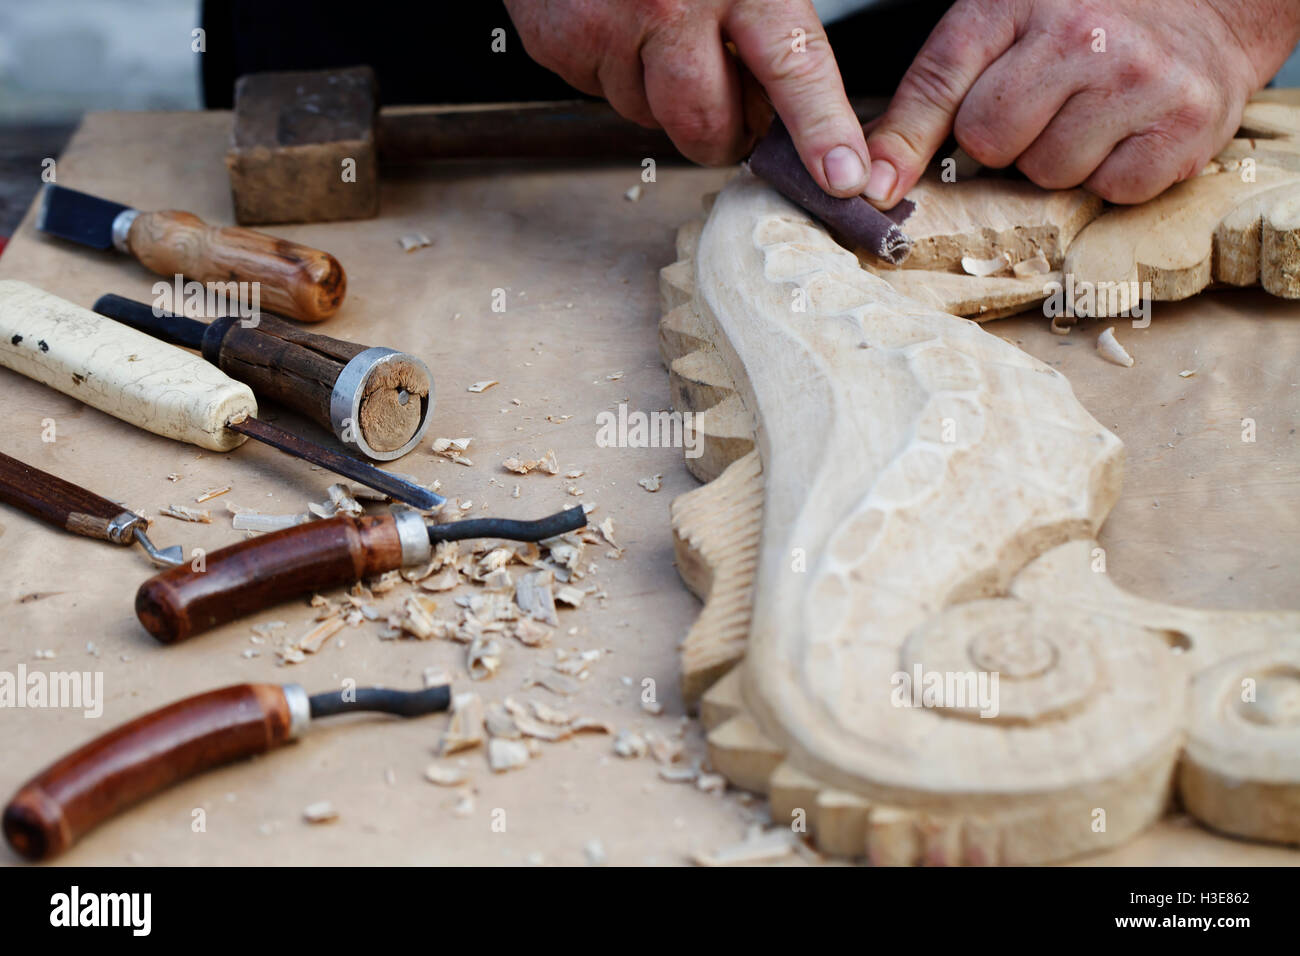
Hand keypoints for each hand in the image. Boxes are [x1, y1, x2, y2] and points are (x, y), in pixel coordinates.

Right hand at [503, 0, 870, 195]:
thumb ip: (771, 18)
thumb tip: (788, 108)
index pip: (793, 66)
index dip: (821, 129)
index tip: (842, 176)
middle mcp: (671, 5)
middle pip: (708, 125)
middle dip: (722, 134)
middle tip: (731, 108)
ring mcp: (608, 30)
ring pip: (649, 116)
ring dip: (662, 96)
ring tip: (661, 33)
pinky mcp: (561, 45)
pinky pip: (601, 94)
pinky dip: (615, 73)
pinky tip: (618, 25)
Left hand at [864, 0, 1299, 205]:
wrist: (1211, 3)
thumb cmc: (1090, 19)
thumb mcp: (1003, 24)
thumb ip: (934, 95)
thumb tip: (874, 184)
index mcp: (1019, 2)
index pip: (939, 83)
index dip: (903, 145)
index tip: (874, 191)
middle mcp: (1082, 35)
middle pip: (991, 143)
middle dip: (1005, 141)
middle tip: (1042, 107)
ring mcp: (1138, 80)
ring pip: (1049, 173)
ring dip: (1060, 160)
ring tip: (1090, 115)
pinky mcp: (1184, 125)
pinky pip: (1111, 191)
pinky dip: (1114, 176)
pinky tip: (1127, 133)